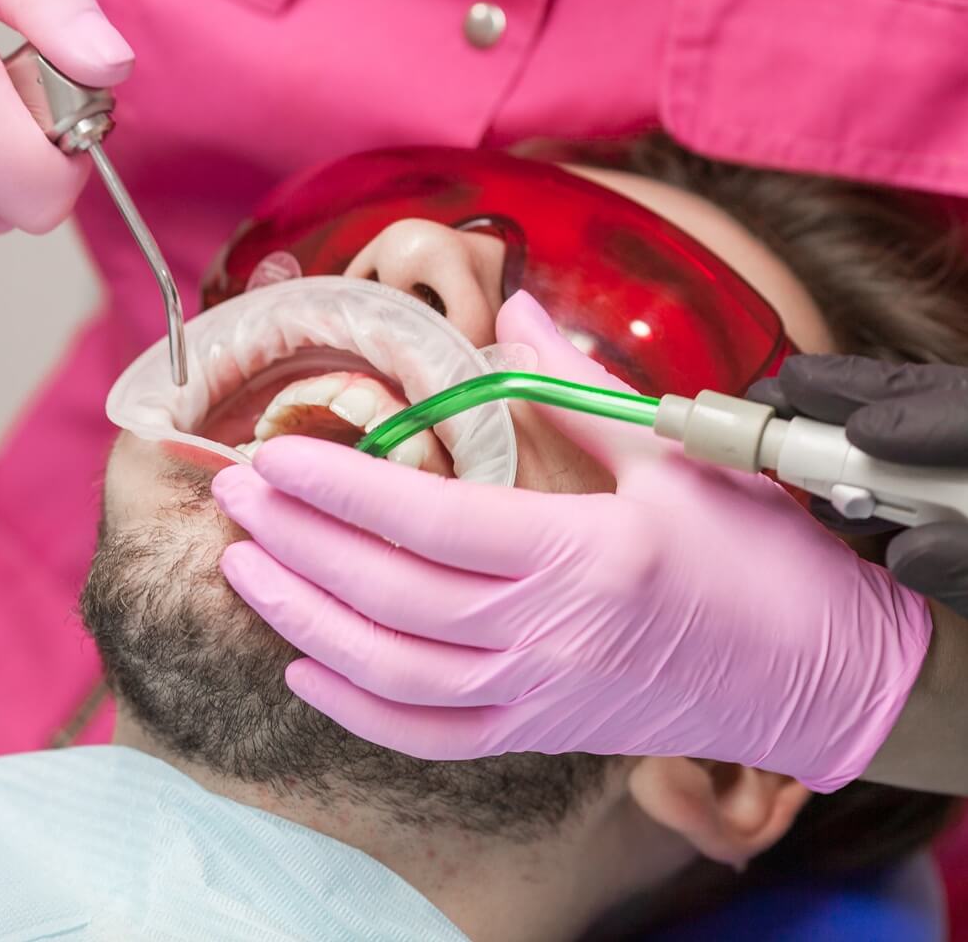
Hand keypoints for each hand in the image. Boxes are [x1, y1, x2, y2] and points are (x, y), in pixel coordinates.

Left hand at [211, 293, 931, 790]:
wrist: (820, 675)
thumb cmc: (758, 558)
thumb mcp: (676, 455)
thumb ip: (577, 389)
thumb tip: (508, 315)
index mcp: (586, 554)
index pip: (433, 522)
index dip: (341, 490)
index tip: (274, 455)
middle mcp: (552, 636)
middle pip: (391, 597)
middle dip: (298, 544)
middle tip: (233, 494)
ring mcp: (540, 698)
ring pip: (393, 674)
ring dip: (304, 622)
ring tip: (242, 568)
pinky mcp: (538, 736)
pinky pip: (430, 738)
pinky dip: (357, 710)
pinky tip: (302, 667)